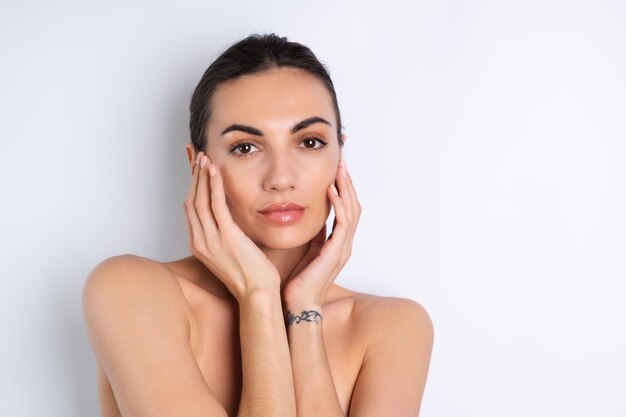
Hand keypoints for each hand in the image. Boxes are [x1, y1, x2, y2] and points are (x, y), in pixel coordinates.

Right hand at [183, 151, 280, 300]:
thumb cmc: (250, 276)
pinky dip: (214, 185)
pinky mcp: (226, 237)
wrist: (257, 294)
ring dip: (201, 176)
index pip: (190, 208)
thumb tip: (228, 219)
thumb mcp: (230, 253)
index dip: (191, 185)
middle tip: (196, 155)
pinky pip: (216, 204)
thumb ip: (224, 235)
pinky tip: (215, 171)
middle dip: (193, 175)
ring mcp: (211, 240)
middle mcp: (200, 241)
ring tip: (204, 158)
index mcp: (199, 245)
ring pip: (199, 200)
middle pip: (191, 200)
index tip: (195, 168)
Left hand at [282, 159, 361, 306]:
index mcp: (337, 244)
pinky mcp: (336, 252)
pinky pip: (343, 223)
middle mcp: (344, 245)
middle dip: (348, 183)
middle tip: (341, 162)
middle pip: (354, 206)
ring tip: (339, 170)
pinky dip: (339, 204)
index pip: (346, 210)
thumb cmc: (298, 282)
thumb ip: (313, 236)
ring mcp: (343, 248)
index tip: (336, 171)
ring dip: (346, 188)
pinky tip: (331, 190)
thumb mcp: (306, 252)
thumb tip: (311, 218)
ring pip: (352, 211)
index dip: (343, 190)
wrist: (297, 305)